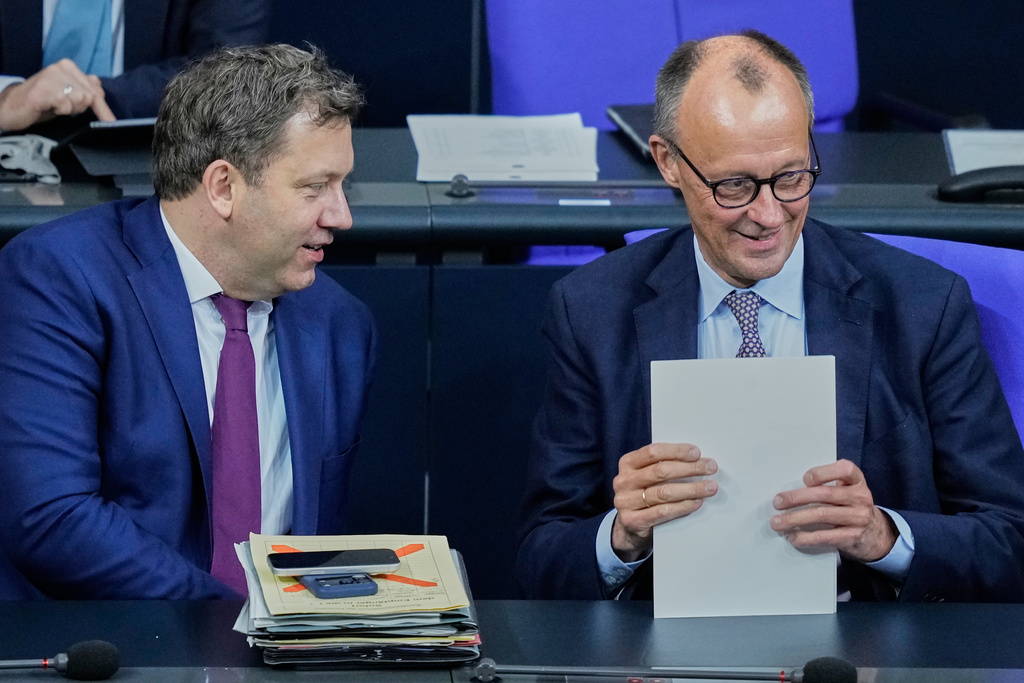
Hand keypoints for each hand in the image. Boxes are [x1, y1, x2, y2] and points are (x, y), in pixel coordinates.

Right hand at [0, 59, 115, 130]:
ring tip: (55, 106)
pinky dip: (60, 111)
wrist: (14, 106)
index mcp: (69, 66)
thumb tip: (100, 87)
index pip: (96, 89)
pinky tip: (48, 107)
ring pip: (80, 99)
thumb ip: (83, 88)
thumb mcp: (67, 94)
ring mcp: (51, 76)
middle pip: (90, 96)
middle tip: (63, 107)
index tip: (110, 120)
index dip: (103, 108)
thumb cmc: (43, 101)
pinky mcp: (43, 89)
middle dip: (80, 107)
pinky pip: (65, 105)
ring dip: (70, 109)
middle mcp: (61, 67)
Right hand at [611, 442, 717, 561]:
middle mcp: (623, 481)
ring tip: (710, 487)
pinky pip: (663, 512)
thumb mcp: (647, 475)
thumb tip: (697, 459)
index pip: (652, 452)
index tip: (697, 453)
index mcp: (627, 463)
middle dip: (689, 468)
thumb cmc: (645, 494)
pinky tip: (697, 502)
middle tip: (710, 468)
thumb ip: (663, 465)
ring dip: (691, 489)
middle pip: (660, 471)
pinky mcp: (633, 521)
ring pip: (663, 492)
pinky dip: (683, 506)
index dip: (676, 451)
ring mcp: (626, 502)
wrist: (629, 526)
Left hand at [770, 459, 896, 561]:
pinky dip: (805, 537)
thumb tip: (790, 489)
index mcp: (857, 481)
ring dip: (795, 518)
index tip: (805, 479)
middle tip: (777, 502)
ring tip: (777, 522)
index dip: (824, 473)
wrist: (876, 534)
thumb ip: (827, 485)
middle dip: (797, 498)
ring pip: (822, 515)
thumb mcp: (846, 490)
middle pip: (825, 494)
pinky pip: (825, 536)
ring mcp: (858, 518)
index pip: (845, 469)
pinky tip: (793, 537)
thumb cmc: (850, 506)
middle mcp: (860, 497)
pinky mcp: (853, 537)